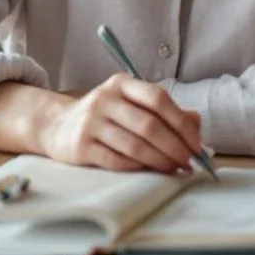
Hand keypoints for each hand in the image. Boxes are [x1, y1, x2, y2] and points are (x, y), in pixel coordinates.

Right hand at [39, 73, 201, 173]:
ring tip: (174, 169)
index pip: (157, 98)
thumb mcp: (130, 104)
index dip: (181, 122)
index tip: (196, 143)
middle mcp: (104, 98)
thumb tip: (196, 122)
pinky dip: (138, 167)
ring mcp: (90, 121)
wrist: (57, 126)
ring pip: (134, 145)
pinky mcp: (80, 145)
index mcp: (121, 83)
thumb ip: (163, 111)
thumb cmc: (104, 116)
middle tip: (188, 161)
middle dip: (174, 146)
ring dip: (160, 160)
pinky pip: (117, 160)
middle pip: (148, 124)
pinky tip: (149, 171)